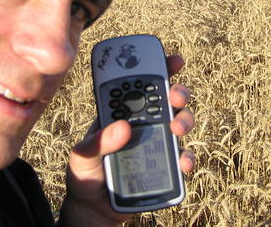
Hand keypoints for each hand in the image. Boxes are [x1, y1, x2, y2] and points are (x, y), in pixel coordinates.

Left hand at [59, 55, 194, 226]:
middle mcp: (144, 124)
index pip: (142, 85)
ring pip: (180, 123)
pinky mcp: (166, 168)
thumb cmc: (85, 176)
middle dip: (177, 92)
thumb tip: (124, 127)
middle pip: (168, 100)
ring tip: (176, 127)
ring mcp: (157, 144)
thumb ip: (99, 141)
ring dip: (185, 120)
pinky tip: (183, 162)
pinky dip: (187, 158)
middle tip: (175, 95)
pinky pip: (183, 158)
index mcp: (123, 114)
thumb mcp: (83, 155)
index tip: (172, 60)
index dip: (159, 69)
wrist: (93, 210)